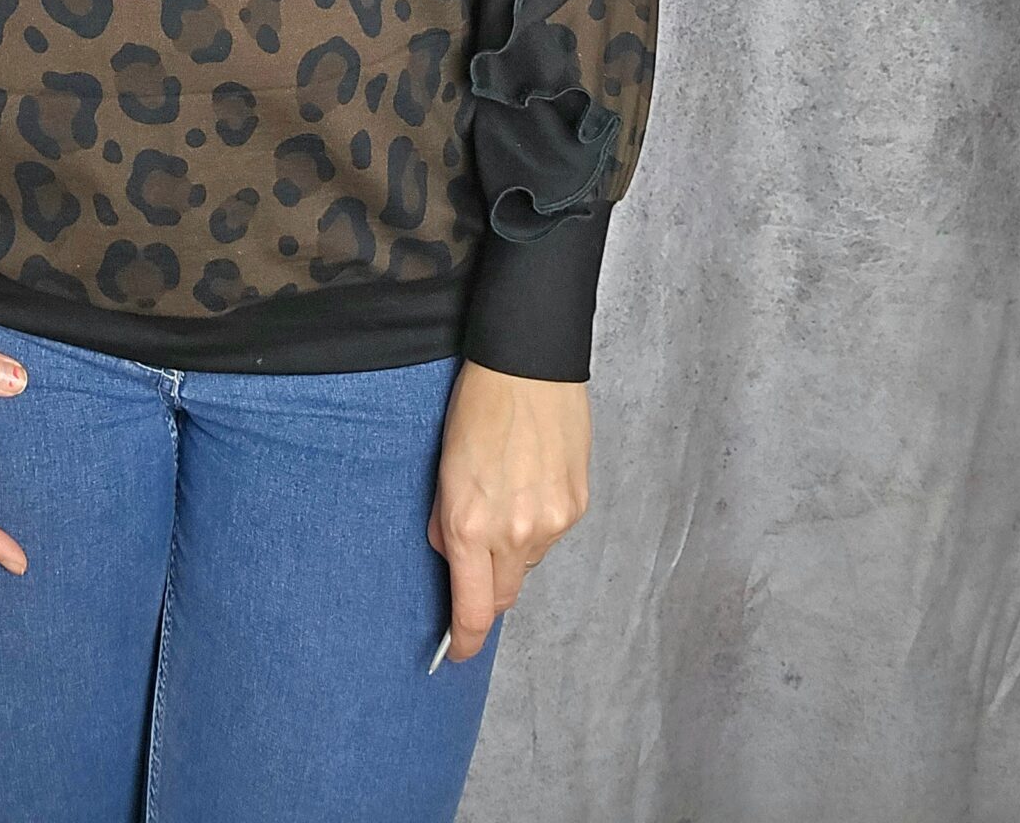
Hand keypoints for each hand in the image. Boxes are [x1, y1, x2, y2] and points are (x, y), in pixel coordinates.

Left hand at [427, 360, 591, 661]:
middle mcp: (514, 533)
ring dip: (512, 549)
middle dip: (486, 590)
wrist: (528, 366)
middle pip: (502, 594)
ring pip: (527, 563)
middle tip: (476, 563)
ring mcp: (551, 523)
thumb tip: (453, 557)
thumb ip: (446, 522)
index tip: (458, 652)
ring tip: (504, 494)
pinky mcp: (576, 507)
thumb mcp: (443, 467)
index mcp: (472, 525)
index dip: (465, 638)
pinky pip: (551, 535)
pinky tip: (529, 483)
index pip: (472, 608)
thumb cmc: (478, 406)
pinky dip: (536, 522)